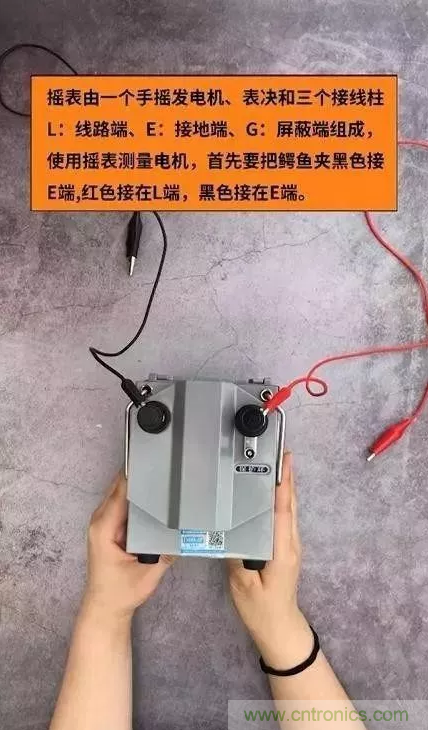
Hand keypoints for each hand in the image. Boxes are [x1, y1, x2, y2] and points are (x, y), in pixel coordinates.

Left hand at [83, 473, 173, 620]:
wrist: (106, 608)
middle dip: (138, 475)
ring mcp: (104, 523)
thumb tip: (186, 533)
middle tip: (163, 464)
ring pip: (120, 494)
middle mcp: (100, 521)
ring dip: (137, 485)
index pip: (120, 492)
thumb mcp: (149, 573)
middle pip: (119, 487)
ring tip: (161, 475)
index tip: (153, 461)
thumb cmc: (122, 592)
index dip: (135, 475)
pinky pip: (122, 504)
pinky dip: (135, 497)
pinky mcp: (110, 527)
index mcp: (104, 528)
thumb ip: (166, 552)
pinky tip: (153, 495)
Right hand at [227, 453, 312, 667]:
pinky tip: (269, 493)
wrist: (278, 628)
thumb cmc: (260, 608)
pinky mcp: (286, 549)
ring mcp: (290, 546)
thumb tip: (229, 528)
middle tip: (278, 452)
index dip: (284, 484)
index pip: (284, 511)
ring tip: (275, 464)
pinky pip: (284, 518)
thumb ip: (237, 555)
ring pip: (289, 510)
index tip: (284, 461)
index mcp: (282, 550)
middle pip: (290, 505)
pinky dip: (280, 501)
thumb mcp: (242, 584)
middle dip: (286, 477)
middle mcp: (291, 543)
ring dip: (284, 487)